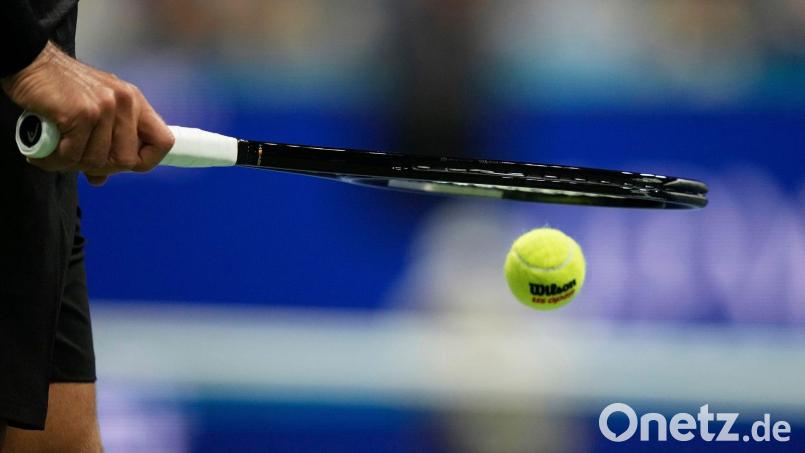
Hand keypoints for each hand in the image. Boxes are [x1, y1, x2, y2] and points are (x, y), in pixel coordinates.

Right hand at [1, 42, 173, 184]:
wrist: (30, 62)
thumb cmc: (61, 88)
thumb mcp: (94, 110)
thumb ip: (104, 142)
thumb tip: (99, 178)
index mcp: (135, 102)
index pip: (164, 141)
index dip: (148, 160)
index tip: (124, 165)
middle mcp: (125, 103)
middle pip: (127, 160)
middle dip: (101, 168)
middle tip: (77, 160)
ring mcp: (105, 107)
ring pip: (96, 161)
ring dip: (71, 164)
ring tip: (56, 154)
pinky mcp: (81, 113)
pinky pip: (72, 155)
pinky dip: (55, 160)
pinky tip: (44, 154)